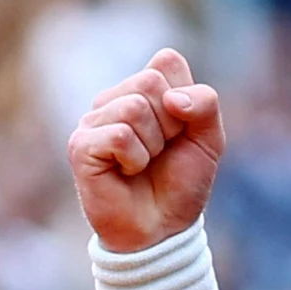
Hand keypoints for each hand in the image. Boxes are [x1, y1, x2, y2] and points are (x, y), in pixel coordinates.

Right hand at [67, 48, 225, 252]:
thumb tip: (172, 98)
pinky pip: (119, 135)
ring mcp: (93, 121)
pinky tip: (127, 172)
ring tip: (144, 164)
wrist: (163, 228)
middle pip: (150, 81)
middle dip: (170, 123)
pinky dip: (135, 159)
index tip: (181, 130)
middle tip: (162, 152)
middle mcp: (113, 99)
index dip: (185, 99)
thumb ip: (205, 104)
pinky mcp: (80, 147)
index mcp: (141, 89)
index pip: (166, 61)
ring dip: (153, 145)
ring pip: (134, 108)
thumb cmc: (181, 182)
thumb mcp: (209, 139)